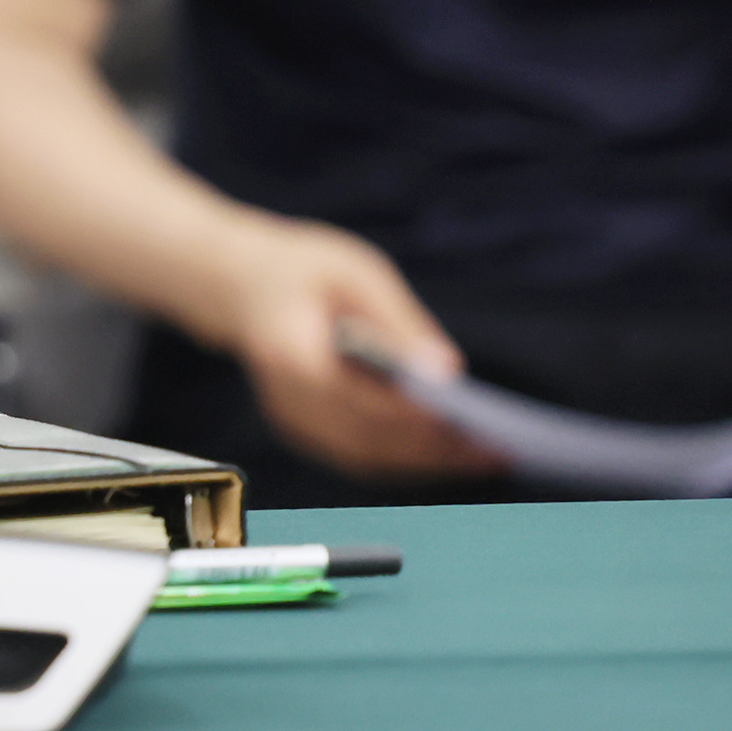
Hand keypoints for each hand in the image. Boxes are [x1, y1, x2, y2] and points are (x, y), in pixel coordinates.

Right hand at [216, 219, 500, 480]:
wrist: (233, 280)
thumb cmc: (300, 268)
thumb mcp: (355, 272)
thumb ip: (399, 323)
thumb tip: (449, 374)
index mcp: (291, 356)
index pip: (362, 403)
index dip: (416, 421)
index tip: (473, 426)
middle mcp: (287, 400)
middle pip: (370, 441)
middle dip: (436, 451)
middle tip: (498, 452)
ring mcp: (291, 420)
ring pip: (368, 459)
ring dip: (428, 463)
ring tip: (487, 456)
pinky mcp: (303, 429)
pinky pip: (361, 455)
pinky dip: (407, 457)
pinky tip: (449, 450)